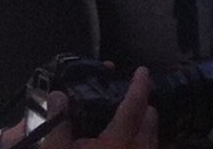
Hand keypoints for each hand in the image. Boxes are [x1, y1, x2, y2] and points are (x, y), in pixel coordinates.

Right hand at [7, 70, 155, 147]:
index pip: (134, 107)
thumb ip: (59, 125)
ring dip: (147, 130)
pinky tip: (136, 145)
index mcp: (117, 143)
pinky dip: (147, 146)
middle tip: (134, 102)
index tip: (142, 72)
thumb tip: (59, 95)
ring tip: (136, 123)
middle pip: (150, 122)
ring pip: (153, 141)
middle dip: (144, 110)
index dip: (139, 86)